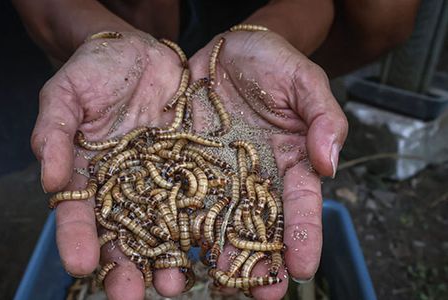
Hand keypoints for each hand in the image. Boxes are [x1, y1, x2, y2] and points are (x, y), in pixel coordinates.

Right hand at [31, 31, 190, 298]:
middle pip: (123, 234)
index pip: (79, 214)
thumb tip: (47, 179)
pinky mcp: (192, 170)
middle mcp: (125, 188)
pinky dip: (205, 226)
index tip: (80, 264)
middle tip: (133, 296)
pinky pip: (199, 200)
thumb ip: (54, 132)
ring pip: (163, 228)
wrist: (140, 53)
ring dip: (168, 258)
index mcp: (89, 176)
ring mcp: (160, 182)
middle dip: (127, 267)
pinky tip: (212, 249)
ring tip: (175, 284)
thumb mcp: (66, 94)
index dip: (77, 239)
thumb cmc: (96, 71)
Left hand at [189, 29, 347, 298]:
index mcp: (288, 163)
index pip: (300, 205)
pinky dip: (175, 222)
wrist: (226, 49)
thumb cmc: (271, 62)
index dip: (303, 235)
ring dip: (214, 253)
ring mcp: (217, 175)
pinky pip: (179, 196)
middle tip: (257, 294)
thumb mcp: (304, 81)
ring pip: (217, 220)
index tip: (303, 268)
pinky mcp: (185, 165)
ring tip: (211, 284)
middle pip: (257, 224)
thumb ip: (323, 118)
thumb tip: (329, 162)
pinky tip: (170, 247)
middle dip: (258, 260)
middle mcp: (253, 178)